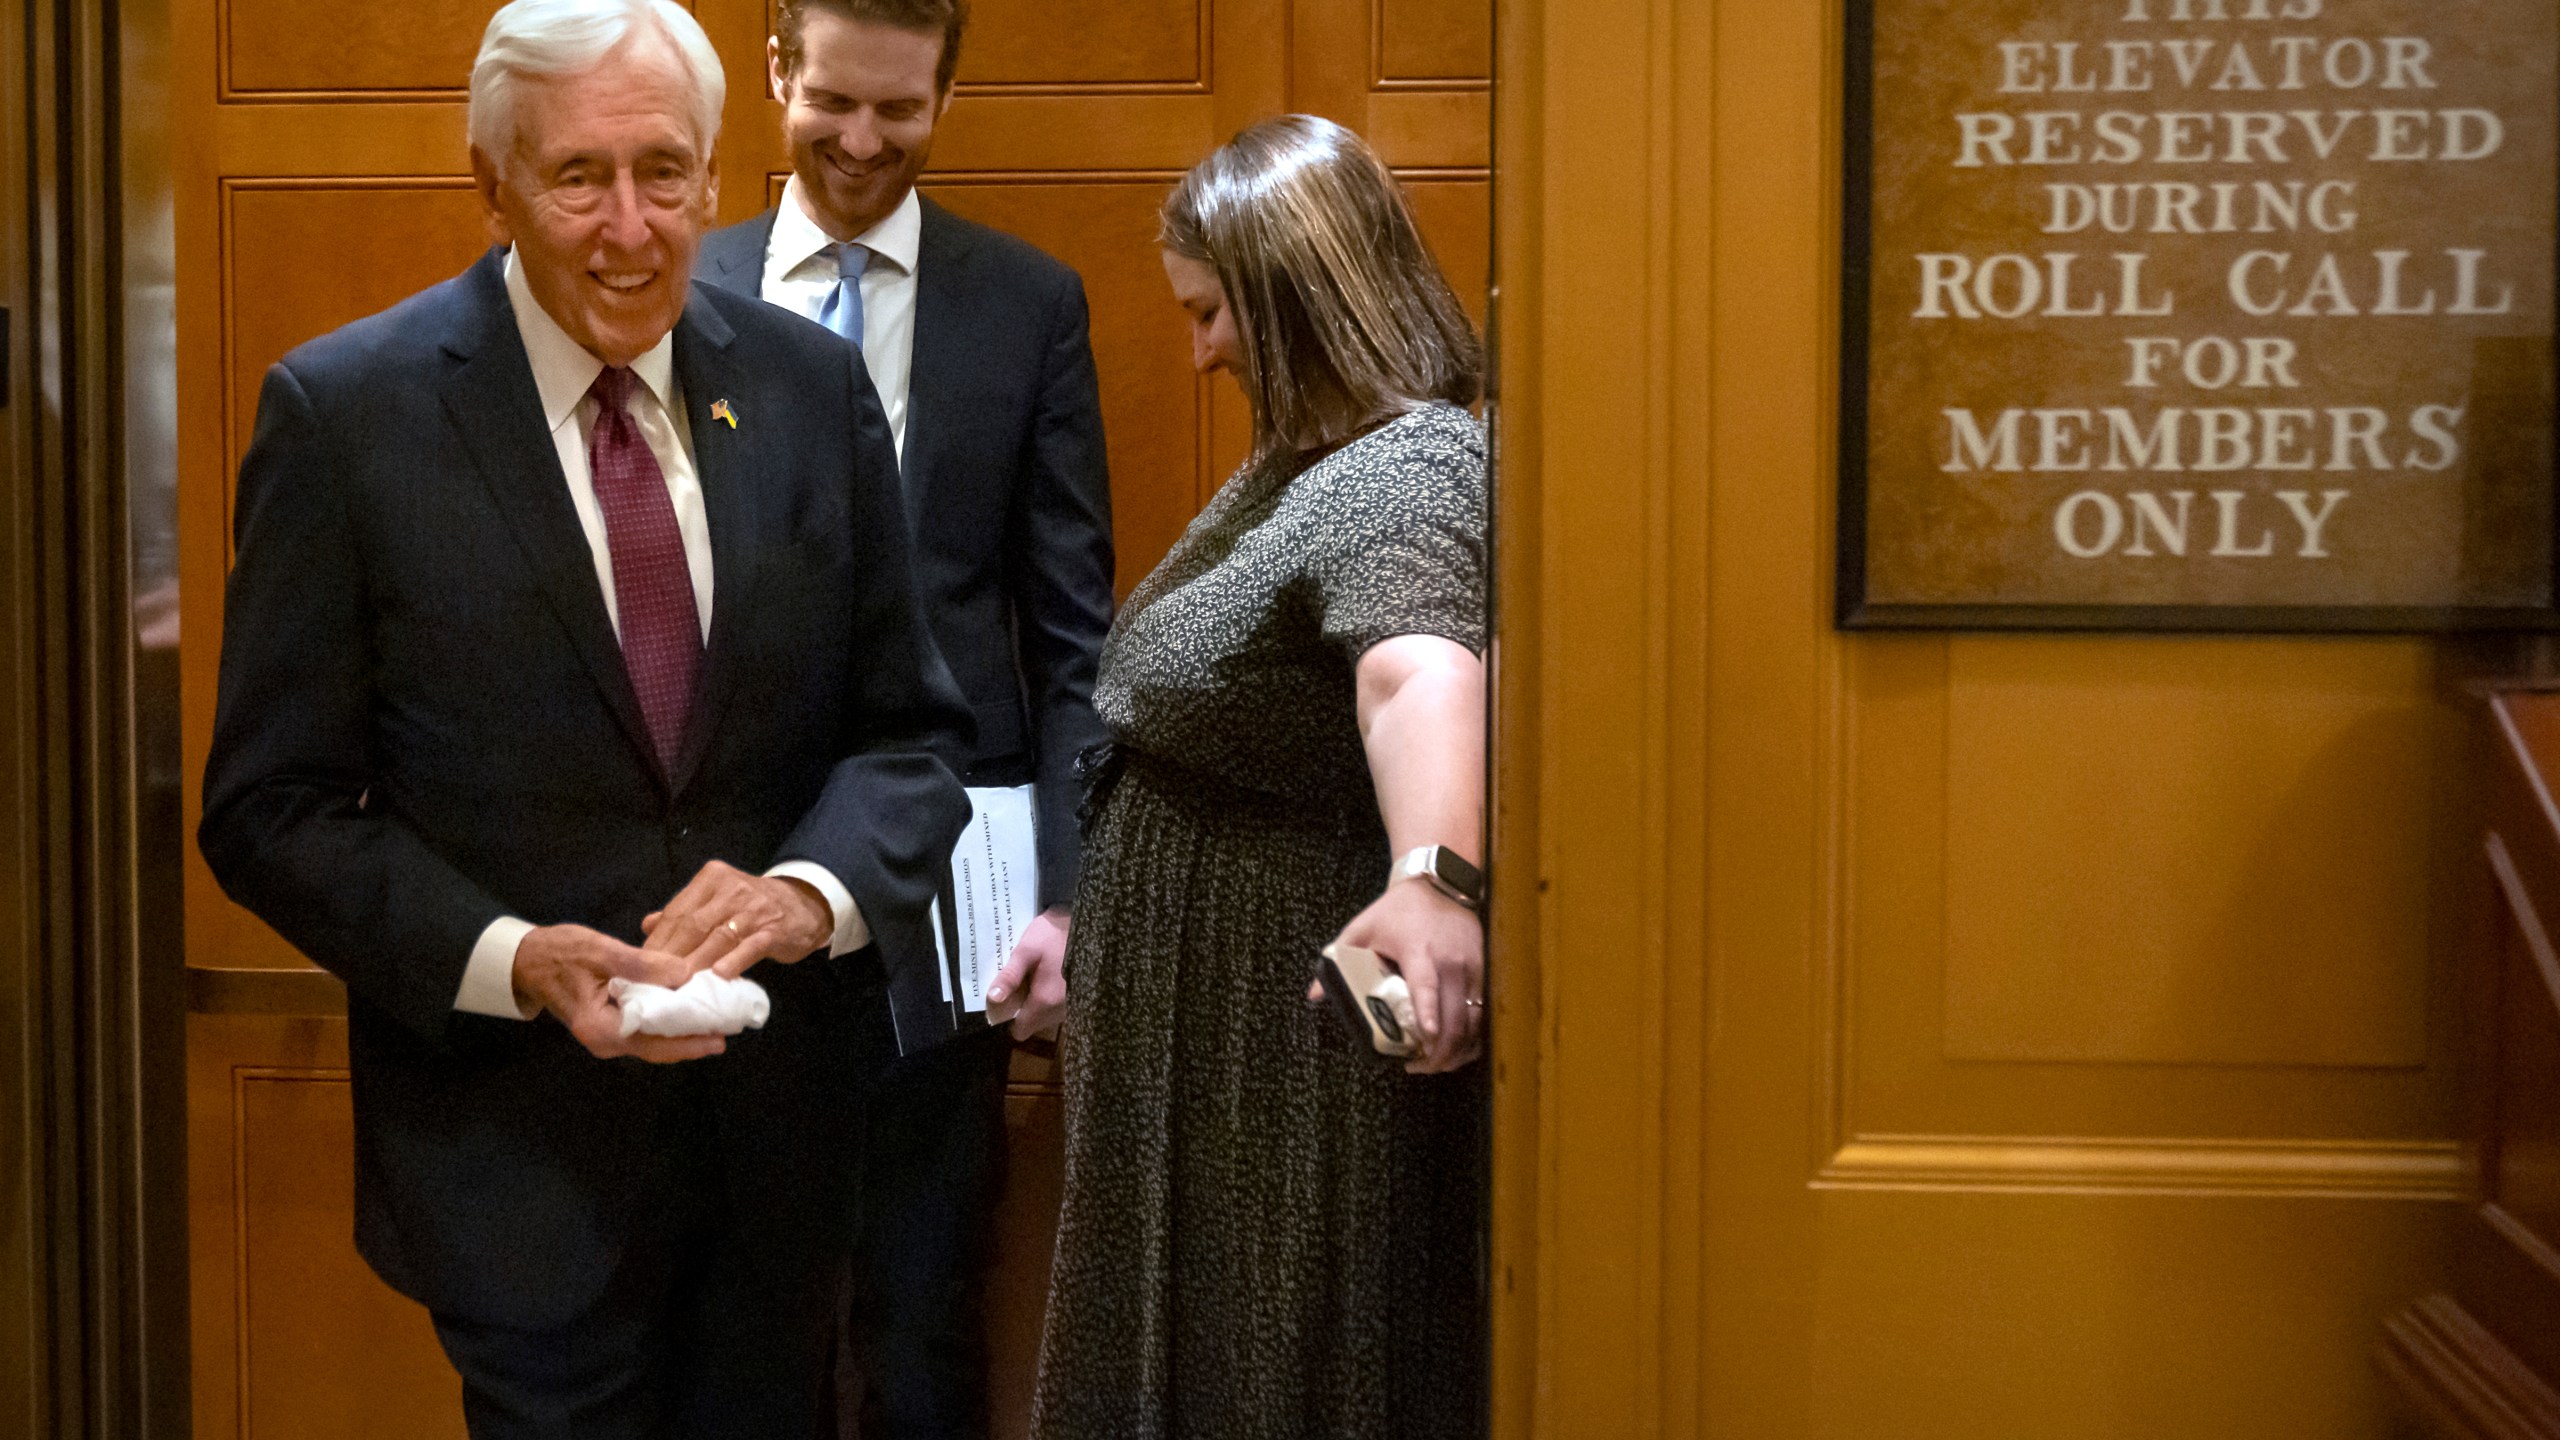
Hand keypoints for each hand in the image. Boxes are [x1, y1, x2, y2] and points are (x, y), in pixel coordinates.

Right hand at [512, 923, 727, 1063]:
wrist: (530, 959)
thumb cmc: (561, 953)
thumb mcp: (602, 952)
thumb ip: (644, 965)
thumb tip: (685, 975)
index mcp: (600, 1027)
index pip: (653, 1042)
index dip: (688, 1041)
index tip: (719, 1035)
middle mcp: (605, 1040)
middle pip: (658, 1047)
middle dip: (693, 1040)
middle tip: (730, 1028)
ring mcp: (609, 1035)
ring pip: (654, 1041)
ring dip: (685, 1032)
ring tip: (718, 1021)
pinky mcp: (613, 1025)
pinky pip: (647, 1030)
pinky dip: (670, 1023)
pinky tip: (692, 1011)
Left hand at [641, 860, 834, 979]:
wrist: (804, 905)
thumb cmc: (753, 907)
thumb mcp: (718, 900)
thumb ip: (684, 911)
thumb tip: (647, 925)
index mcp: (712, 879)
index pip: (677, 911)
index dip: (658, 941)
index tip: (642, 966)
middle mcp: (731, 889)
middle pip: (693, 925)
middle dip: (671, 955)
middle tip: (654, 981)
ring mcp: (754, 909)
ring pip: (717, 938)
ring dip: (695, 963)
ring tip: (677, 985)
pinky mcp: (773, 930)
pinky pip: (749, 947)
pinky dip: (733, 961)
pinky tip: (718, 976)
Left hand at [986, 907, 1070, 1040]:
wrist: (1090, 924)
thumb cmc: (1054, 936)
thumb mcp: (1026, 951)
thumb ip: (1010, 976)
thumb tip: (992, 998)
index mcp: (1045, 1002)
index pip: (1021, 1030)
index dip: (1009, 1019)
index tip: (1006, 999)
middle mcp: (1061, 1010)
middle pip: (1034, 1022)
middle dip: (1024, 1005)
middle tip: (1022, 980)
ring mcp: (1073, 1005)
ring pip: (1047, 1014)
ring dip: (1039, 999)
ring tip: (1037, 974)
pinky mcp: (1082, 996)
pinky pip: (1059, 1005)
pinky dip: (1052, 994)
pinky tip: (1052, 973)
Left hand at [1311, 878, 1484, 1073]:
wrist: (1441, 883)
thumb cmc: (1398, 910)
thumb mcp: (1362, 929)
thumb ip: (1336, 959)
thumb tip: (1314, 996)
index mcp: (1418, 951)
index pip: (1426, 986)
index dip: (1428, 1013)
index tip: (1426, 1036)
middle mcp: (1450, 962)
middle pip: (1454, 1017)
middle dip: (1439, 1052)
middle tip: (1418, 1067)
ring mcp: (1472, 968)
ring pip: (1474, 1021)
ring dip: (1457, 1049)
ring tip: (1436, 1064)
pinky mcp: (1485, 971)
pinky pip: (1484, 1013)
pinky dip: (1473, 1037)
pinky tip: (1459, 1049)